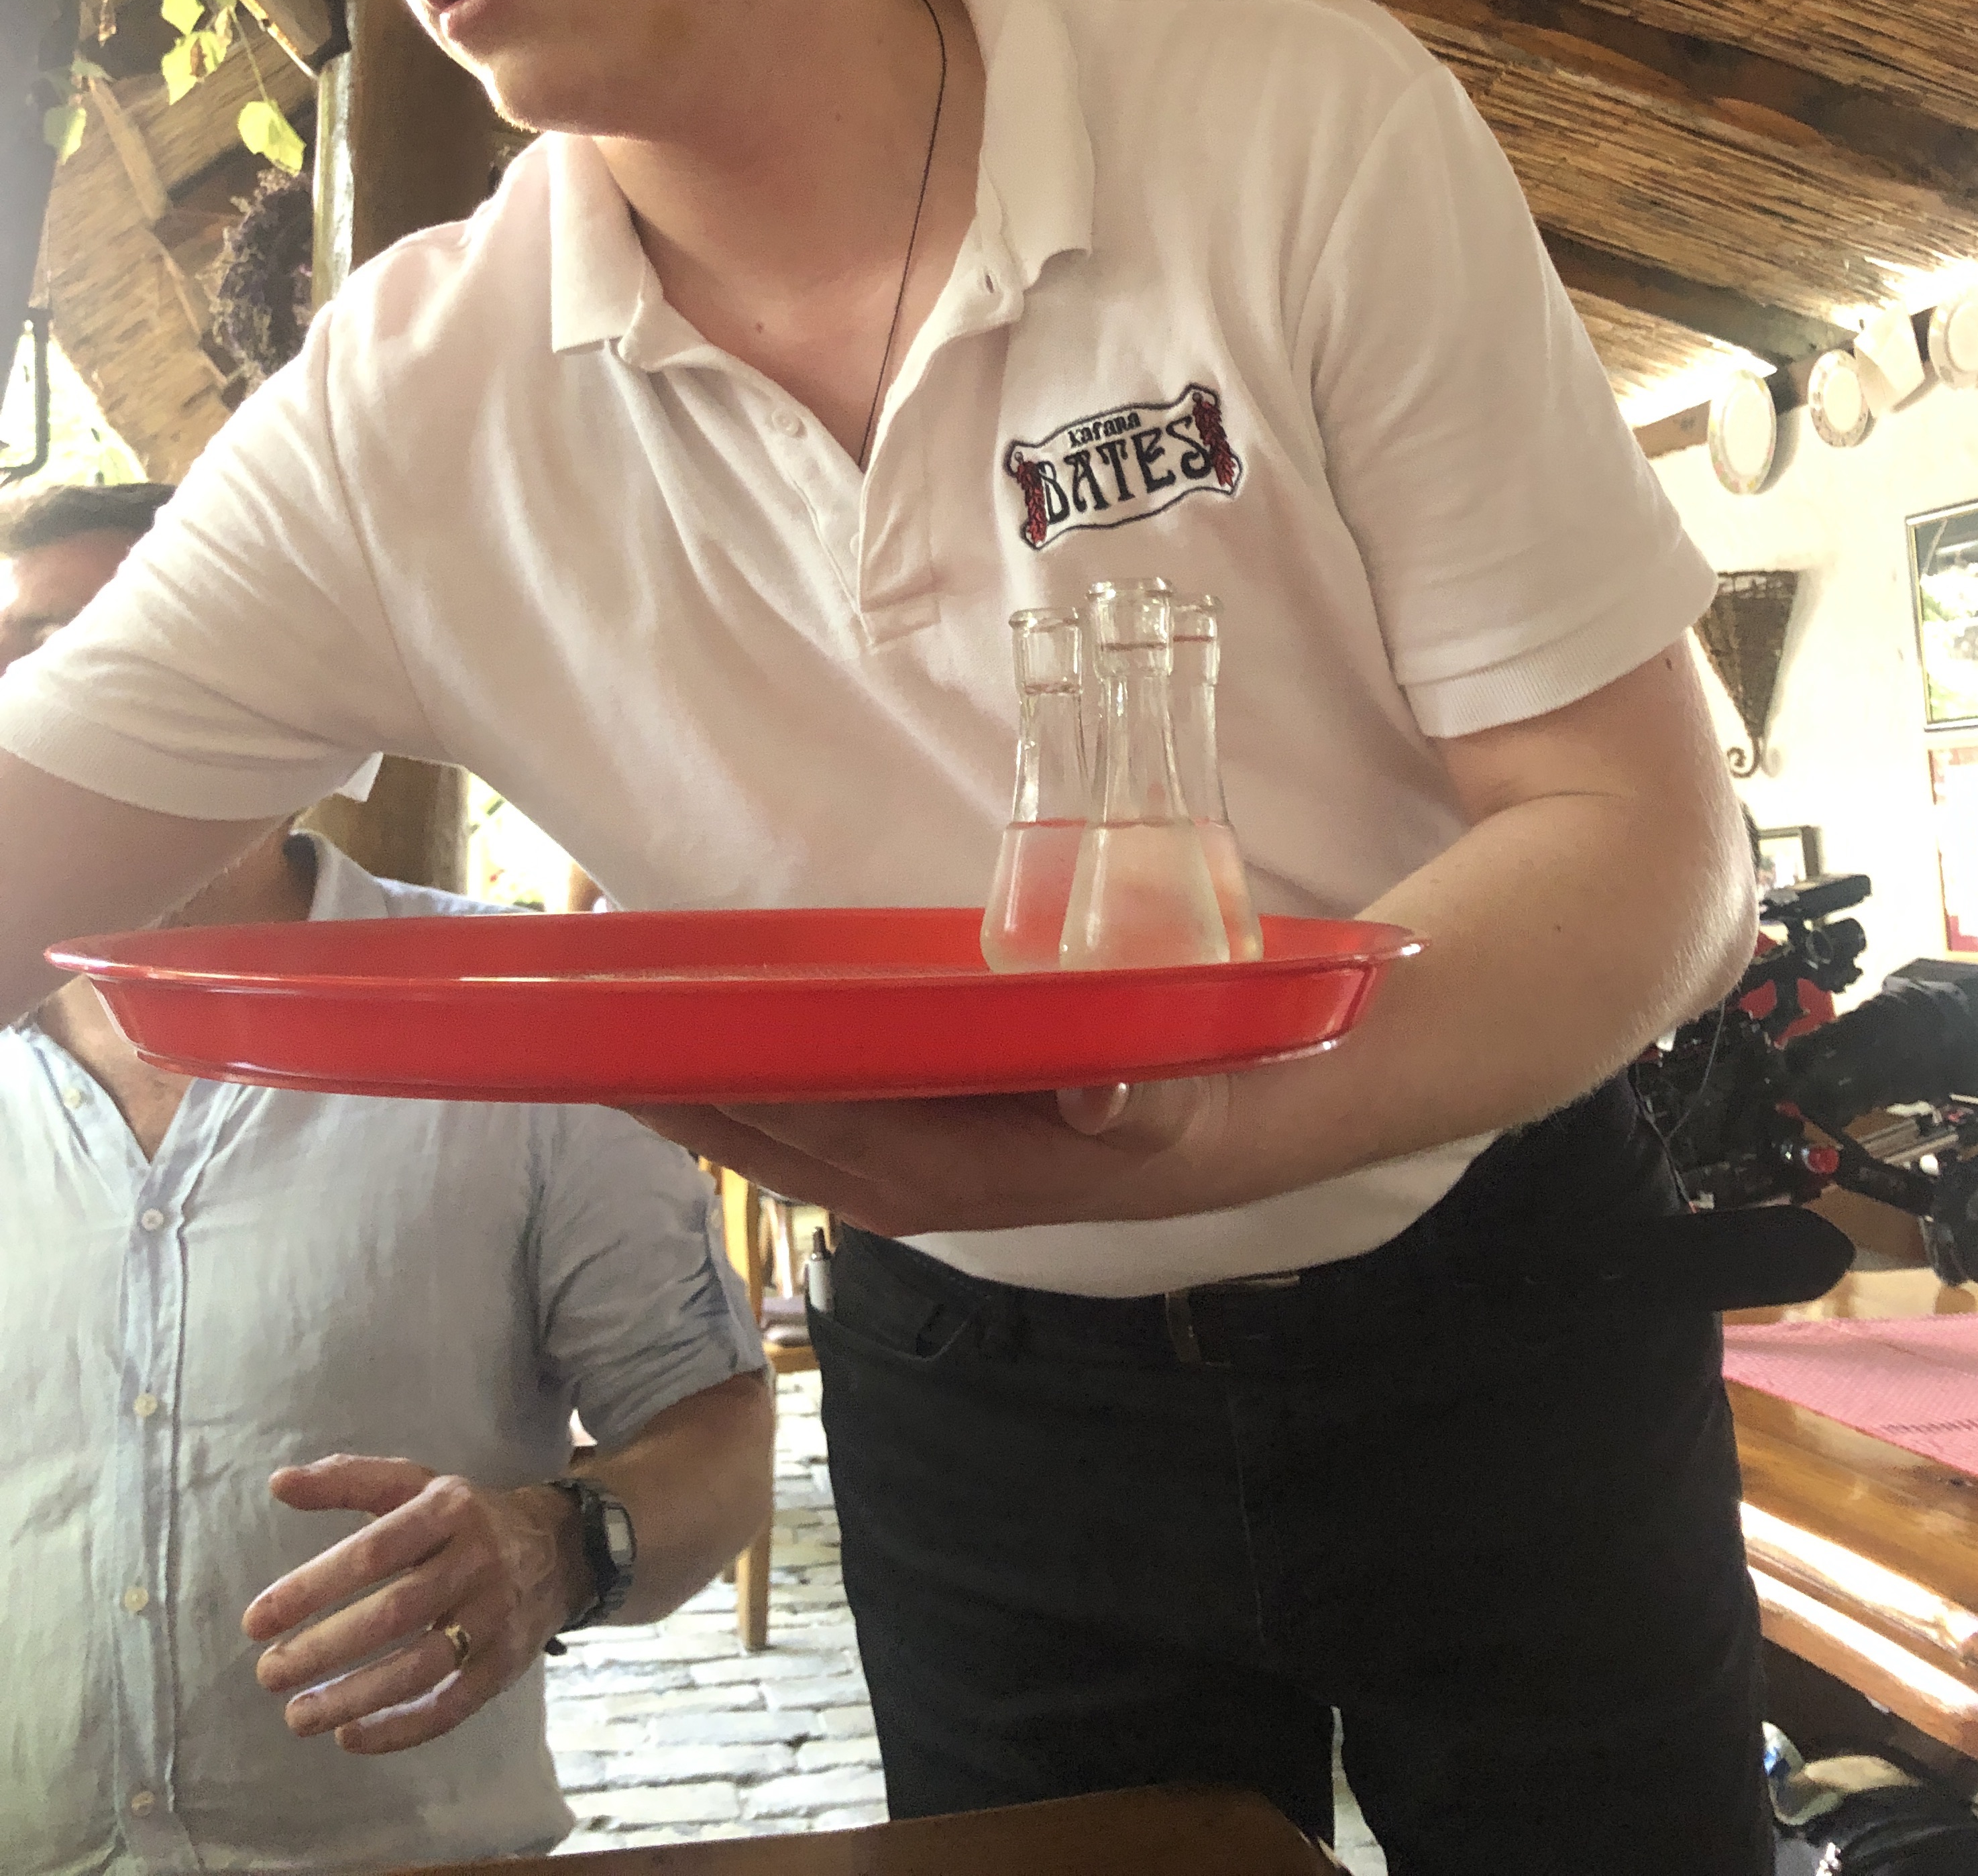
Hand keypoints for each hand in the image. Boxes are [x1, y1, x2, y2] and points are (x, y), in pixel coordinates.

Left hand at [242, 1455, 587, 1754]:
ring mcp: (495, 1616)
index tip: (256, 1621)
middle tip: (268, 1674)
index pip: (373, 1550)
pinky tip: (349, 1736)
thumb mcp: (414, 1485)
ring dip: (355, 1695)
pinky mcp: (505, 1664)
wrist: (557, 1548)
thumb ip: (347, 1480)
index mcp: (448, 1509)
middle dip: (325, 1647)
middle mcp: (476, 1561)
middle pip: (396, 1611)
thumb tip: (278, 1483)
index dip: (313, 1587)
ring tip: (296, 1717)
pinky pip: (452, 1705)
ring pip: (422, 1665)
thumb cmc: (462, 1519)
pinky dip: (400, 1728)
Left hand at [626, 1074, 1225, 1233]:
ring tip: (581, 1035)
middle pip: (744, 1131)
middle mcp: (885, 1186)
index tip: (633, 1034)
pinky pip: (772, 1131)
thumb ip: (1126, 1099)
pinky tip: (668, 1056)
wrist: (1185, 1156)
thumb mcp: (1163, 1104)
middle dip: (653, 1084)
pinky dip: (713, 1096)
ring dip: (669, 1093)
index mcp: (933, 1169)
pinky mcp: (878, 1163)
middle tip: (559, 1025)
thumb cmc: (1161, 1109)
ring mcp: (874, 1181)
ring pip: (746, 1137)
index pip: (798, 1112)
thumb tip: (1098, 1085)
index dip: (714, 1073)